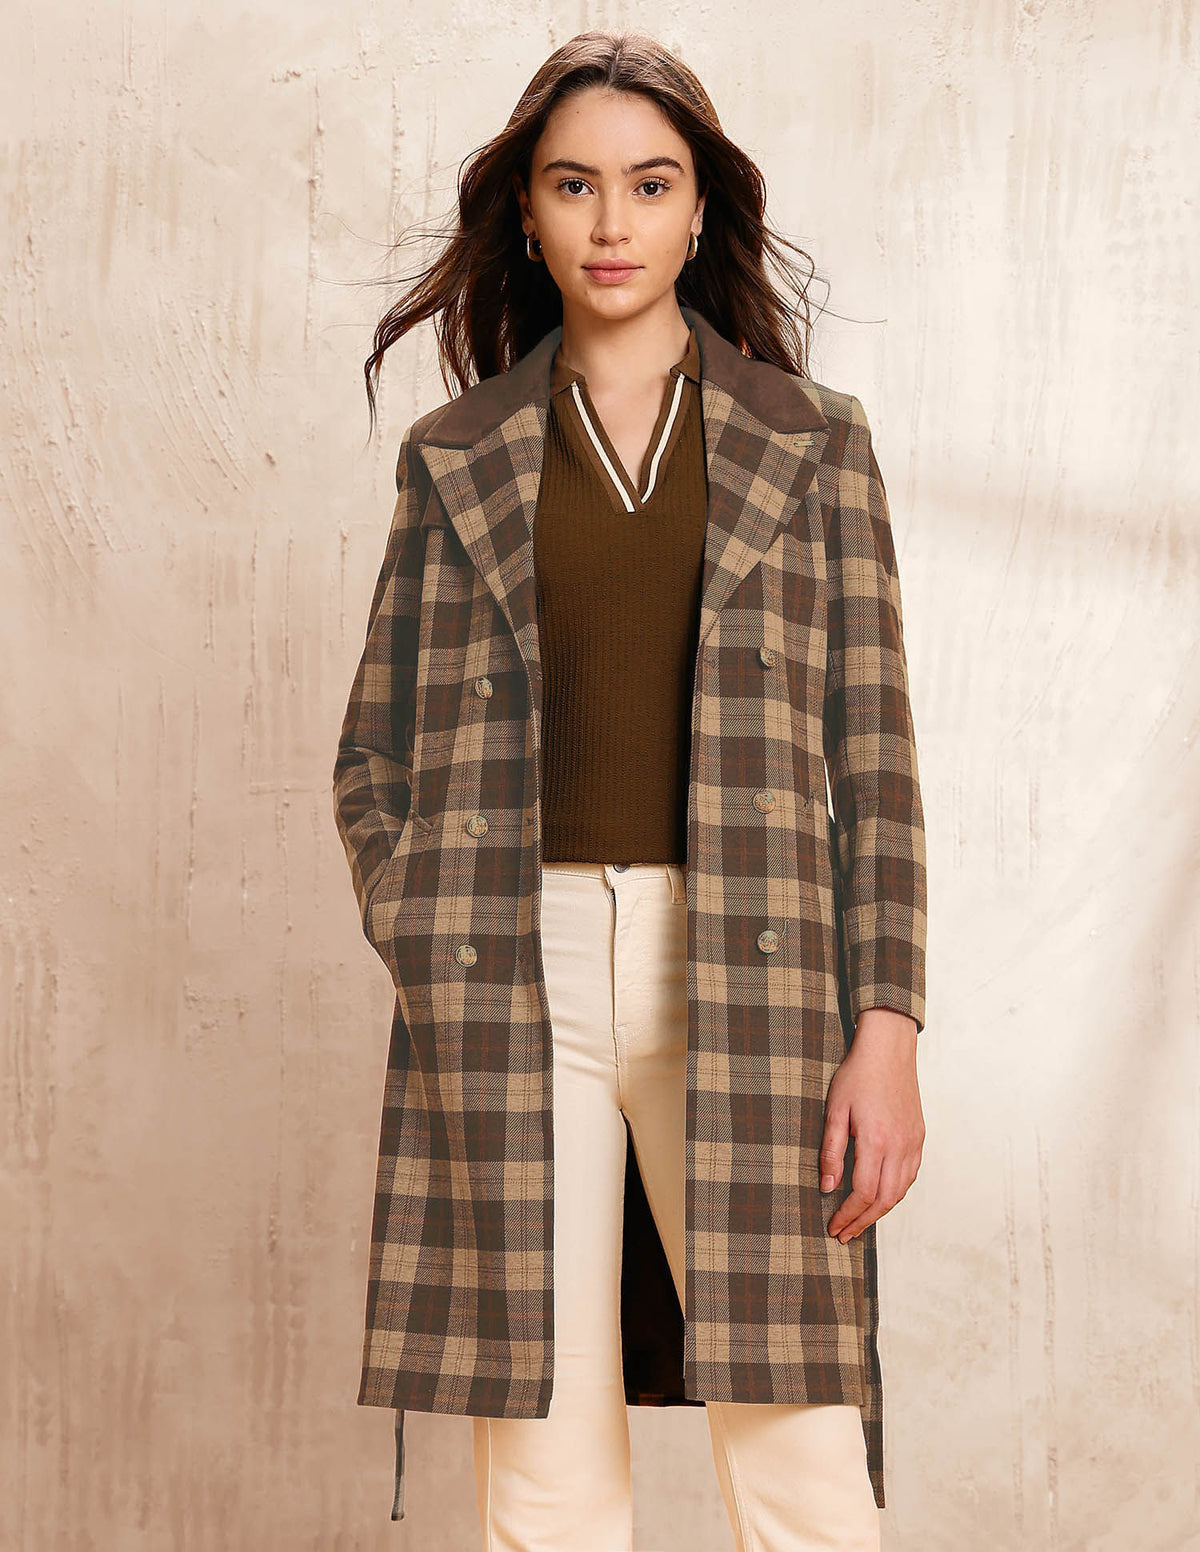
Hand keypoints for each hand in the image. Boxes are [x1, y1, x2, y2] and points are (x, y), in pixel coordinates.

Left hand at [819, 1007, 924, 1242]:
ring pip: (900, 1191)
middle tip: (845, 1235)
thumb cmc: (857, 1076)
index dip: (848, 1215)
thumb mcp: (834, 1110)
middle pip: (884, 1199)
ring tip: (860, 1222)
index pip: (863, 1193)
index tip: (834, 1226)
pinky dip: (895, 1193)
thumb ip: (831, 1151)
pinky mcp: (919, 1137)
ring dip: (880, 1211)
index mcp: (876, 1140)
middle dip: (863, 1221)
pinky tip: (880, 1196)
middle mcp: (900, 1146)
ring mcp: (913, 1142)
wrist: (889, 1051)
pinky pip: (910, 1175)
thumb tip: (826, 1187)